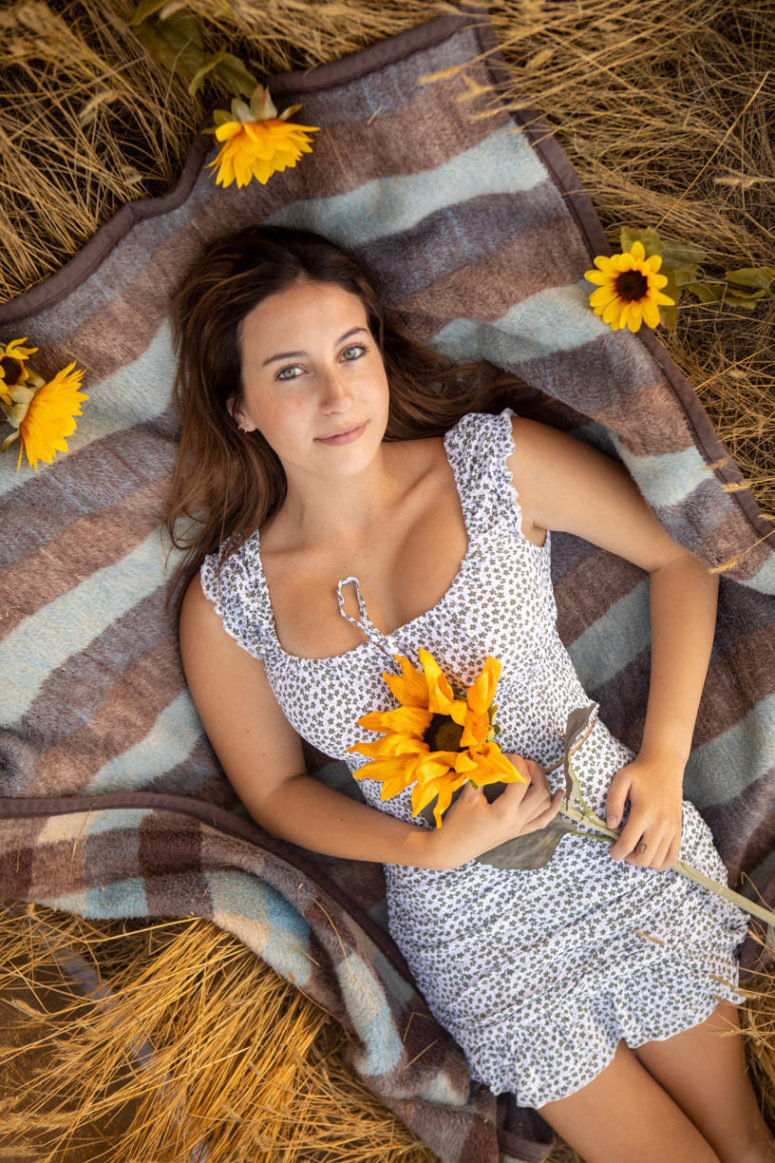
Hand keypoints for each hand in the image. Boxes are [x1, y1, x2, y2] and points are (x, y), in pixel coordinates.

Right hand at [427, 754, 563, 870]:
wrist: (453, 848)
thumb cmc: (458, 822)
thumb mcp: (467, 795)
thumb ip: (481, 774)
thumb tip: (491, 755)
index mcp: (504, 811)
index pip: (522, 780)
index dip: (517, 762)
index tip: (505, 755)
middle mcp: (517, 820)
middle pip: (540, 791)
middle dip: (534, 771)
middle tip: (520, 761)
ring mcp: (520, 828)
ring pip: (545, 804)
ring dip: (543, 784)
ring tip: (531, 771)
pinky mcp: (520, 832)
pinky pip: (543, 820)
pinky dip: (553, 807)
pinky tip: (559, 794)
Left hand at [606, 756, 683, 870]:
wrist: (665, 766)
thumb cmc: (640, 773)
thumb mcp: (620, 780)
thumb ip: (613, 803)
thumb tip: (611, 826)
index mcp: (643, 813)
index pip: (628, 844)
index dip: (616, 852)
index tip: (612, 850)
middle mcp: (660, 824)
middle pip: (644, 857)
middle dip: (629, 859)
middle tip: (623, 850)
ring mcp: (672, 829)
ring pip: (657, 861)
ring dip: (643, 861)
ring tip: (635, 849)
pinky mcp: (678, 830)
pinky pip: (673, 857)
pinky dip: (661, 863)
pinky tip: (651, 854)